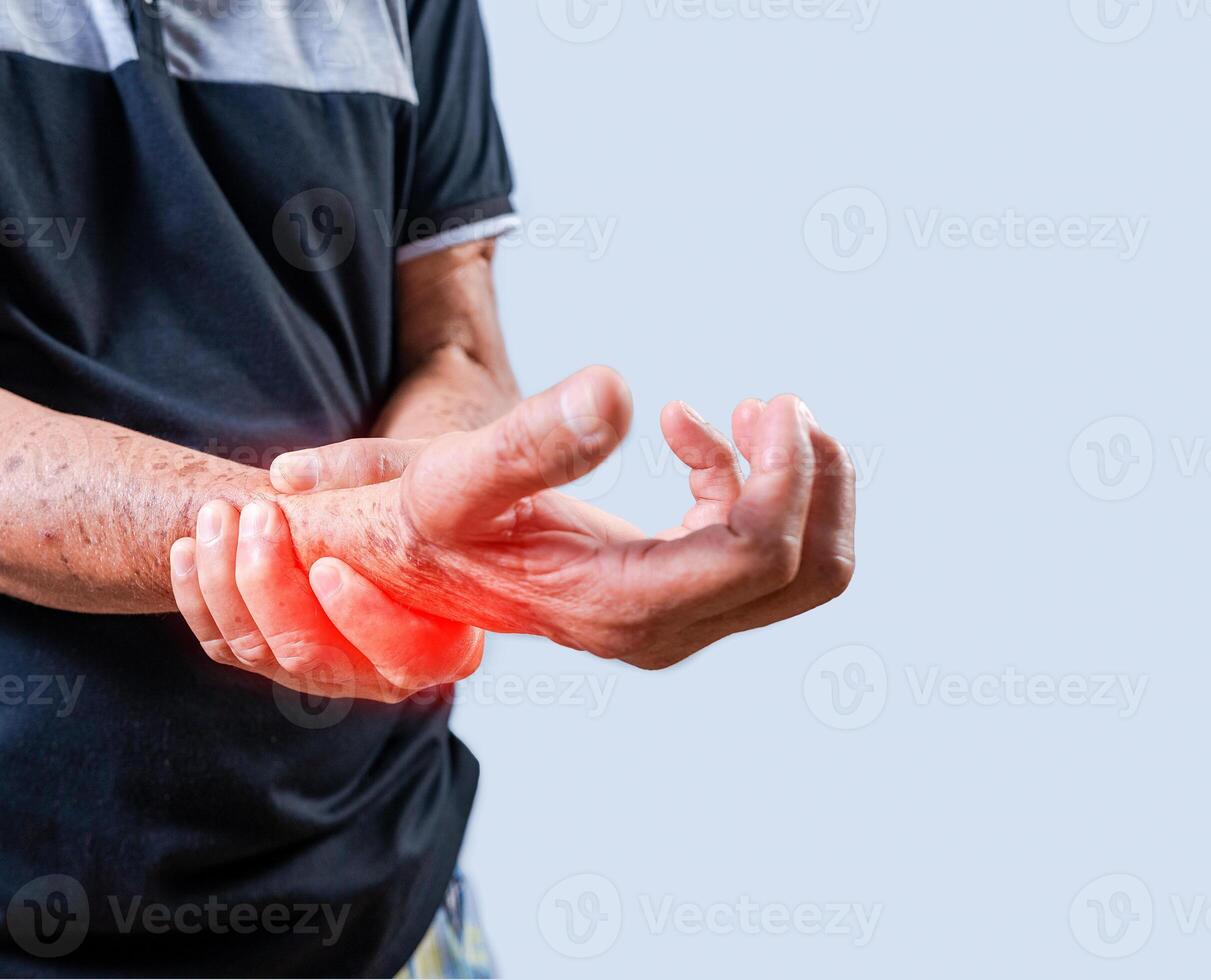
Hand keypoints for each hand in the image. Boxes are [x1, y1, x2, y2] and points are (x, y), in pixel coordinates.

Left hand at [168, 495, 482, 702]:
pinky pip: (226, 645)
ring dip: (225, 583)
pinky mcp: (277, 658)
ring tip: (218, 515)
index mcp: (450, 643)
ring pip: (260, 651)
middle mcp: (386, 674)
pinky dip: (198, 598)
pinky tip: (187, 546)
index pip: (409, 656)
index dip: (364, 619)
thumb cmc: (432, 492)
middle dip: (271, 586)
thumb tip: (287, 475)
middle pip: (315, 655)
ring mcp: (327, 672)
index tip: (326, 566)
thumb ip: (369, 471)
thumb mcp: (423, 469)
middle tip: (258, 513)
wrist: (409, 511)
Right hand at [277, 367, 855, 669]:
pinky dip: (749, 482)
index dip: (787, 477)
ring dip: (800, 483)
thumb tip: (618, 391)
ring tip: (750, 409)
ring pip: (801, 572)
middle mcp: (658, 629)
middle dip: (816, 478)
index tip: (762, 400)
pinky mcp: (671, 594)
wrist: (394, 562)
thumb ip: (529, 439)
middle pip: (807, 574)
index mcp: (618, 604)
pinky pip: (755, 550)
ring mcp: (671, 619)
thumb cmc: (415, 518)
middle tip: (774, 400)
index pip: (757, 557)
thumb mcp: (451, 475)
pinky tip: (689, 429)